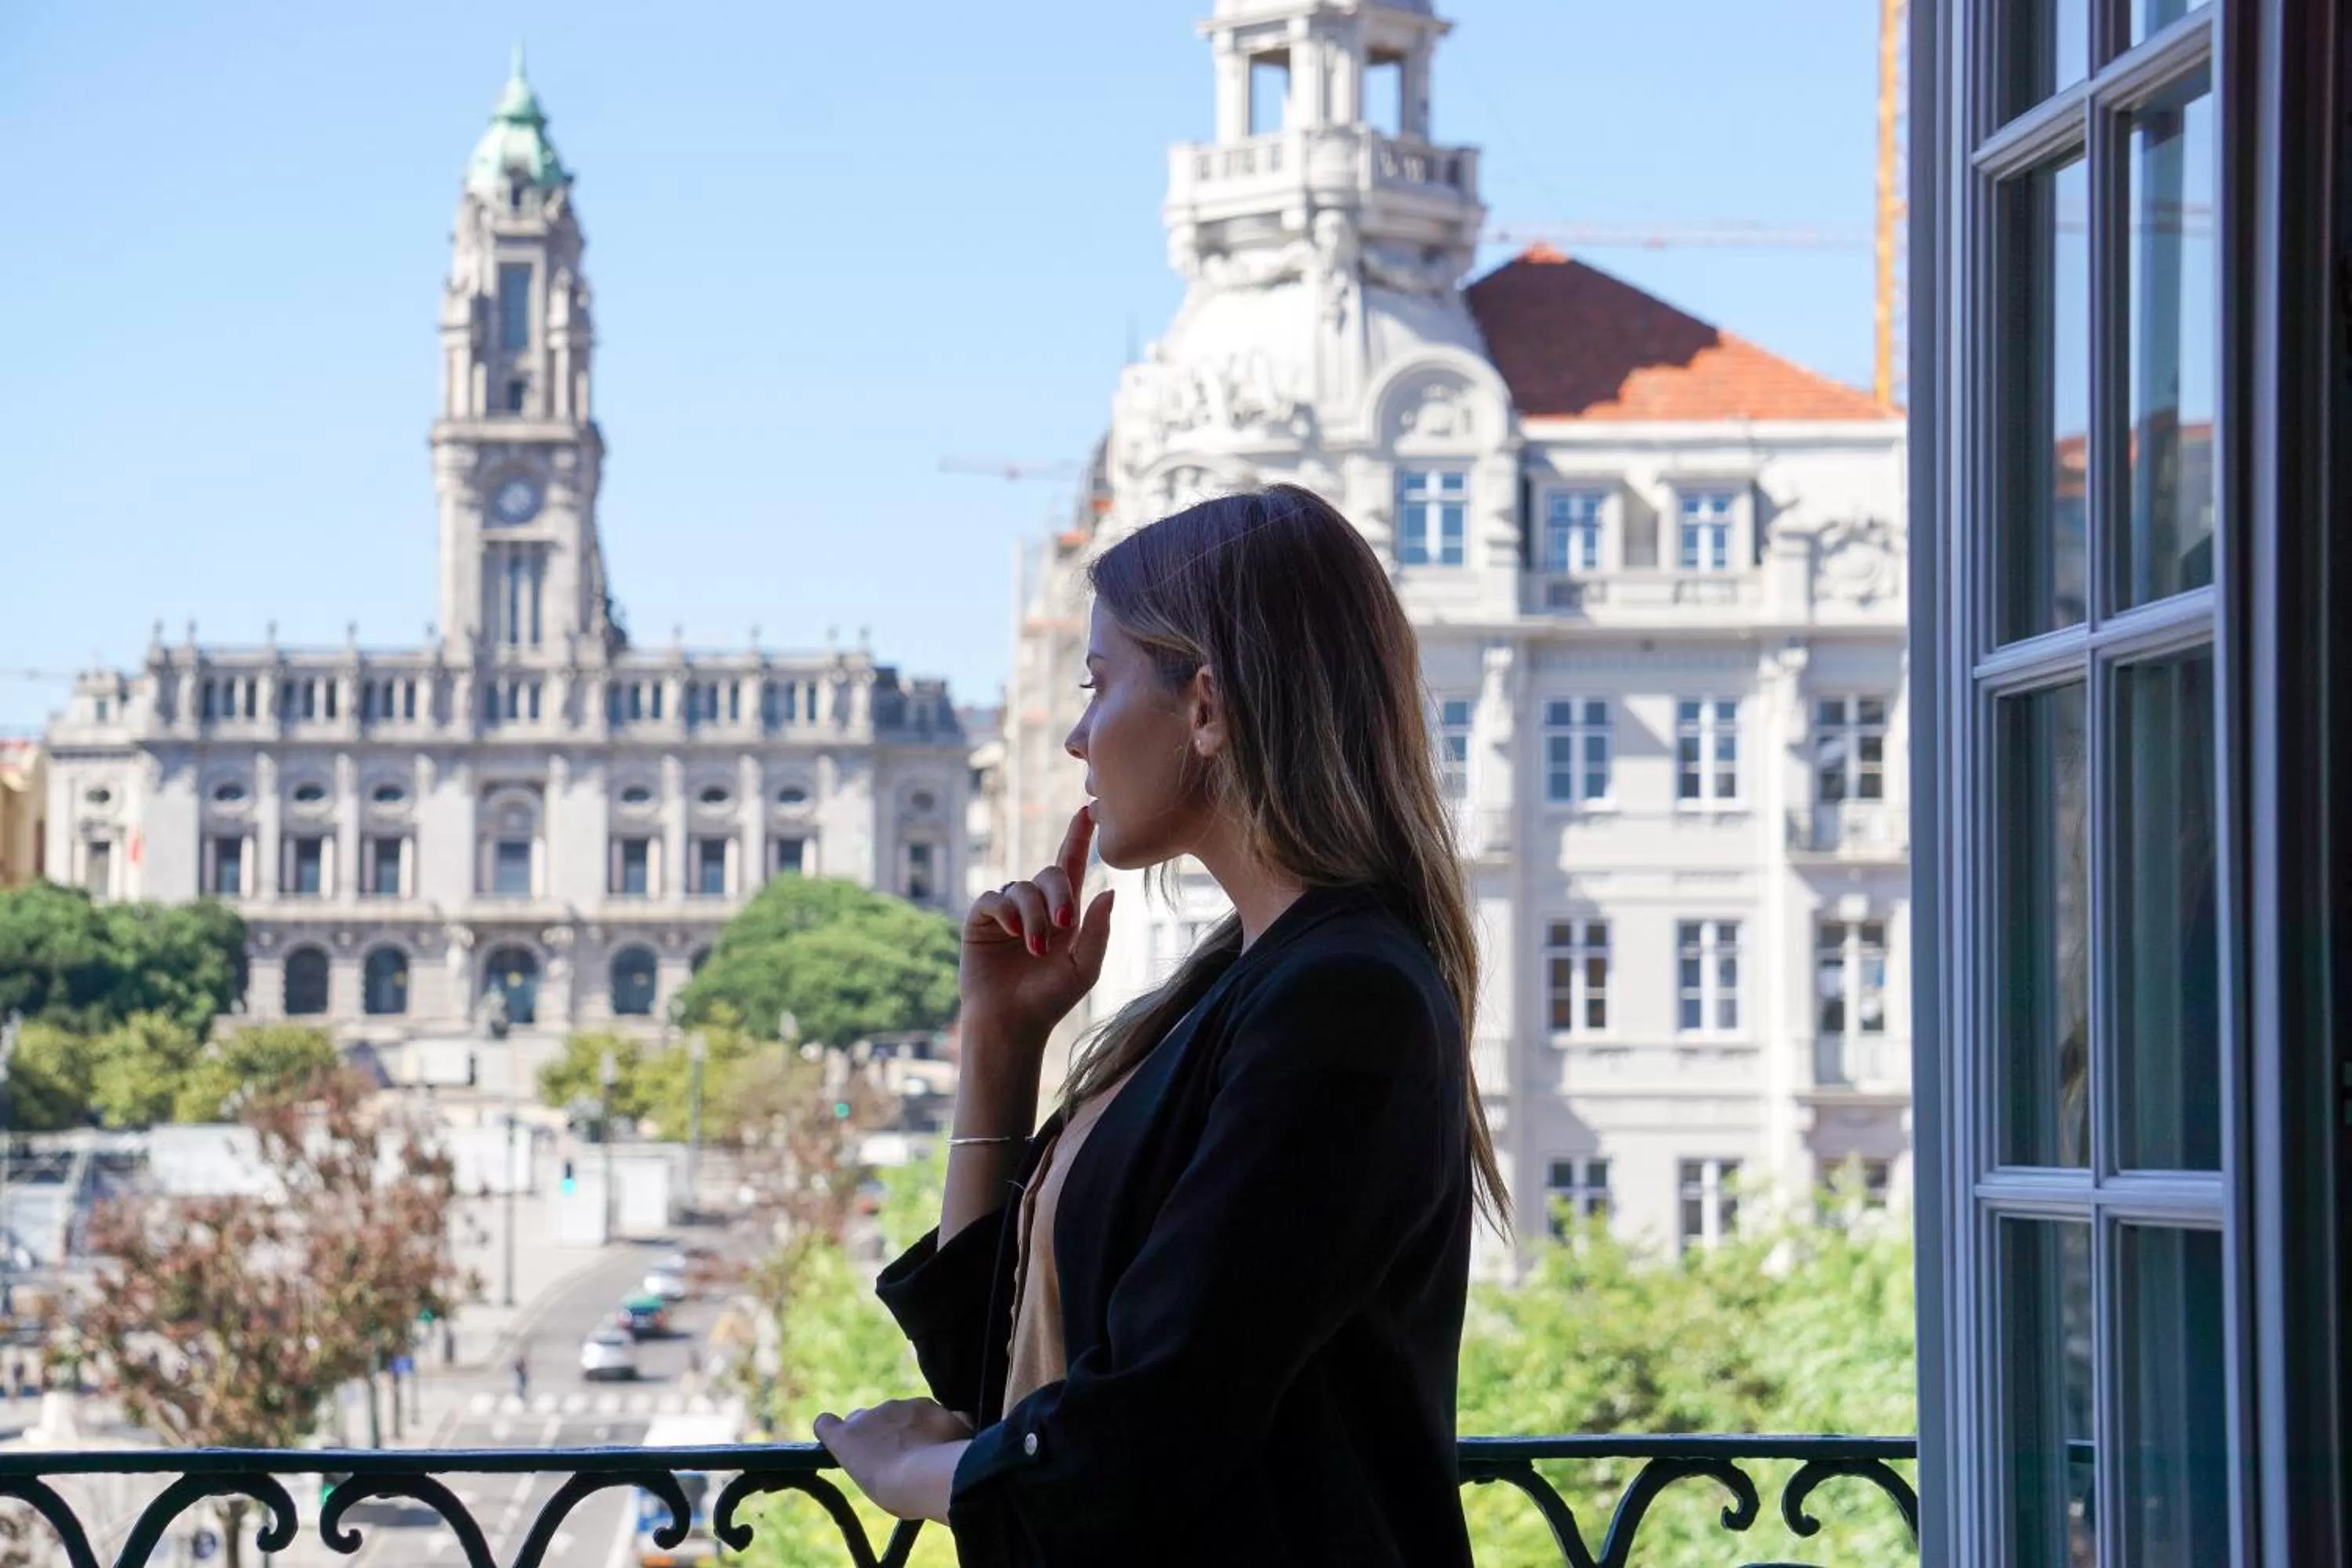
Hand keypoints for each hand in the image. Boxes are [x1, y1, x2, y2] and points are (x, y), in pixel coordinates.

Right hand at [813, 1398, 975, 1521]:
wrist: (931, 1477)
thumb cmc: (897, 1493)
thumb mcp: (870, 1484)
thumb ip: (870, 1463)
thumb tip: (882, 1462)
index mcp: (847, 1437)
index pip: (826, 1424)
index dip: (837, 1432)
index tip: (849, 1443)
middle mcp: (872, 1413)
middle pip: (872, 1418)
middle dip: (882, 1432)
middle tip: (898, 1457)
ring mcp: (903, 1405)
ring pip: (905, 1413)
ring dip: (913, 1428)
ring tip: (928, 1457)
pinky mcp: (932, 1405)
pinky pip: (934, 1414)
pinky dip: (939, 1426)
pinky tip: (947, 1446)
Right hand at [960, 804, 1115, 1069]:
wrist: (1012, 1023)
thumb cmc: (1050, 999)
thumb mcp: (1085, 967)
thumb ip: (1098, 930)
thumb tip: (1109, 890)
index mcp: (1064, 913)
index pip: (1071, 865)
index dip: (1078, 836)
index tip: (1088, 809)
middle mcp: (1035, 906)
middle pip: (1050, 874)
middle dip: (1059, 895)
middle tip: (1064, 924)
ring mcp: (1006, 912)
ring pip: (1022, 888)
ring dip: (1034, 915)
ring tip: (1036, 948)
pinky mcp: (981, 921)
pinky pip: (993, 898)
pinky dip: (1006, 912)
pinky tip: (1015, 933)